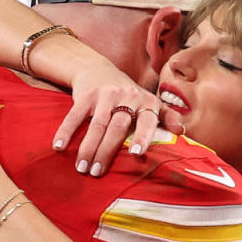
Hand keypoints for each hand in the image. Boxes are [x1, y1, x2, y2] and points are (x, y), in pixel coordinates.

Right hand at [57, 64, 179, 176]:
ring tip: (82, 168)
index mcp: (146, 101)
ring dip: (87, 148)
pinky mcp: (86, 94)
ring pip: (97, 125)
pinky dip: (66, 131)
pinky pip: (75, 116)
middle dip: (106, 151)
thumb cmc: (127, 94)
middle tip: (97, 173)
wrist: (97, 68)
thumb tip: (182, 132)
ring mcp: (105, 94)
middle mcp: (127, 96)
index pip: (148, 120)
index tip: (136, 154)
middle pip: (117, 128)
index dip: (143, 136)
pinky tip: (59, 147)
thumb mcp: (148, 101)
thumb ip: (165, 116)